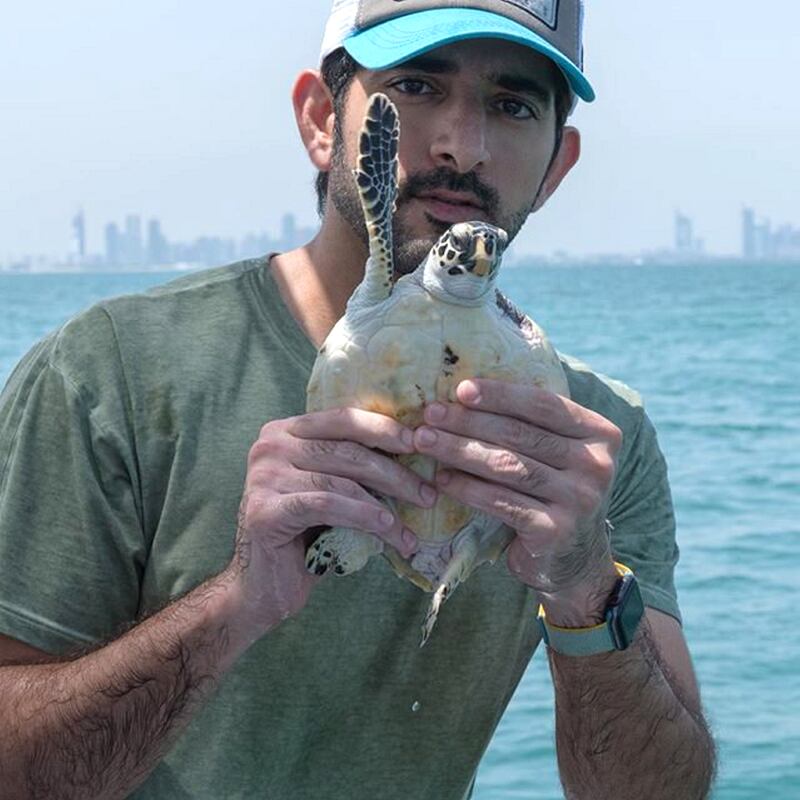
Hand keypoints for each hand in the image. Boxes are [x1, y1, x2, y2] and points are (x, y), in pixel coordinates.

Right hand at [229, 407, 432, 636]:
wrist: (262, 585)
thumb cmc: (304, 534)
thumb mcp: (329, 487)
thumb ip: (351, 464)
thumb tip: (414, 448)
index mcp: (285, 430)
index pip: (343, 419)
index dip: (384, 429)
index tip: (419, 444)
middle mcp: (269, 446)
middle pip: (346, 450)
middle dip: (394, 473)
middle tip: (427, 495)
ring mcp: (263, 476)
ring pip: (340, 480)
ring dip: (384, 505)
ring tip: (410, 528)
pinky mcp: (264, 509)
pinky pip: (326, 505)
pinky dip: (362, 516)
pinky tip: (387, 529)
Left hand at [412, 379, 620, 616]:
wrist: (574, 560)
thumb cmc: (554, 492)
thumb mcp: (558, 454)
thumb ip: (532, 424)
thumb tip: (466, 391)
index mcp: (600, 435)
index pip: (543, 405)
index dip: (500, 394)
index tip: (460, 388)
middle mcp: (597, 465)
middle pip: (521, 434)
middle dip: (469, 421)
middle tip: (431, 414)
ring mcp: (579, 500)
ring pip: (508, 465)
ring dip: (460, 451)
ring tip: (426, 441)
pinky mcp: (555, 530)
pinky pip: (501, 502)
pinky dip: (467, 488)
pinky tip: (442, 479)